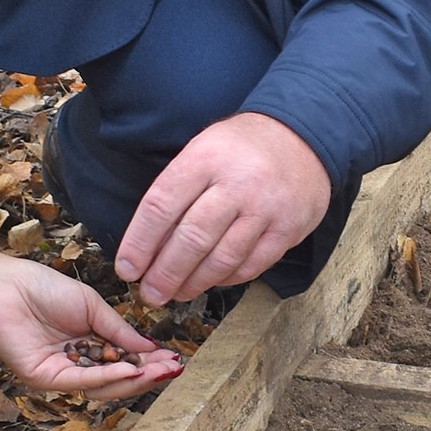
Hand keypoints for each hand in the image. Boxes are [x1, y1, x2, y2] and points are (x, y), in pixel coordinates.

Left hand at [0, 235, 180, 401]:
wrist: (4, 286)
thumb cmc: (43, 289)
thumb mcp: (92, 307)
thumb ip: (120, 330)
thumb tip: (150, 349)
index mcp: (88, 346)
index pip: (125, 361)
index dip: (150, 363)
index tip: (175, 359)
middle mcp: (76, 364)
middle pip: (118, 379)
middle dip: (148, 375)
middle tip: (173, 369)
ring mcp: (61, 374)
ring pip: (103, 386)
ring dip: (134, 379)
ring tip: (158, 370)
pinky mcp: (45, 379)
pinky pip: (82, 382)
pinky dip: (107, 377)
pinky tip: (130, 369)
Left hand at [114, 113, 333, 305]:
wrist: (303, 136)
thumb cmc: (240, 148)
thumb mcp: (202, 149)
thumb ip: (177, 191)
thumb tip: (148, 245)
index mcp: (205, 159)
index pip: (162, 206)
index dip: (139, 242)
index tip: (127, 268)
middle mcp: (237, 183)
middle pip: (192, 238)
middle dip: (165, 273)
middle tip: (150, 293)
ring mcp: (266, 208)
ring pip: (222, 258)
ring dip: (194, 283)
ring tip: (177, 294)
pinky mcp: (289, 229)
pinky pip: (252, 265)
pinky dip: (227, 279)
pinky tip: (212, 281)